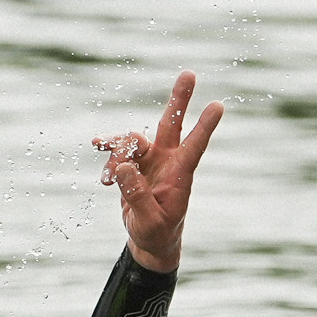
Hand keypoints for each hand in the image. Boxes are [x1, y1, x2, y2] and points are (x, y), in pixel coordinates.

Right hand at [94, 70, 223, 273]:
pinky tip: (97, 146)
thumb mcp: (149, 221)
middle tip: (190, 73)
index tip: (218, 106)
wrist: (148, 242)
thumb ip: (137, 196)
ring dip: (117, 149)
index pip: (194, 146)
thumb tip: (122, 168)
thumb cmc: (157, 234)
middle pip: (172, 124)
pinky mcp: (133, 166)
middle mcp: (167, 161)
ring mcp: (150, 161)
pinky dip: (108, 153)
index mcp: (179, 175)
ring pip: (134, 140)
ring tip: (106, 175)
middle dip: (179, 99)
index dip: (205, 126)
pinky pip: (118, 152)